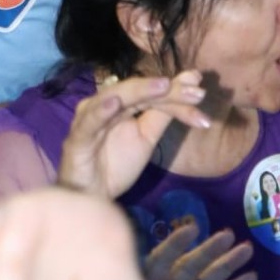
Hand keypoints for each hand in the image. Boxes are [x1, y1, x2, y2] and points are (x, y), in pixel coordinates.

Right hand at [58, 70, 209, 198]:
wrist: (91, 197)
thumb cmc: (115, 164)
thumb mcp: (147, 137)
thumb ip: (164, 113)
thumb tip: (190, 83)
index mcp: (120, 102)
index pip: (151, 93)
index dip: (176, 93)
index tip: (202, 93)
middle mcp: (103, 103)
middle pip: (137, 91)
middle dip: (167, 91)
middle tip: (197, 92)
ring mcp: (88, 118)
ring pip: (115, 99)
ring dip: (140, 91)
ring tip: (165, 86)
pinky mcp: (77, 138)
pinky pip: (89, 123)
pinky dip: (100, 111)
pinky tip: (115, 104)